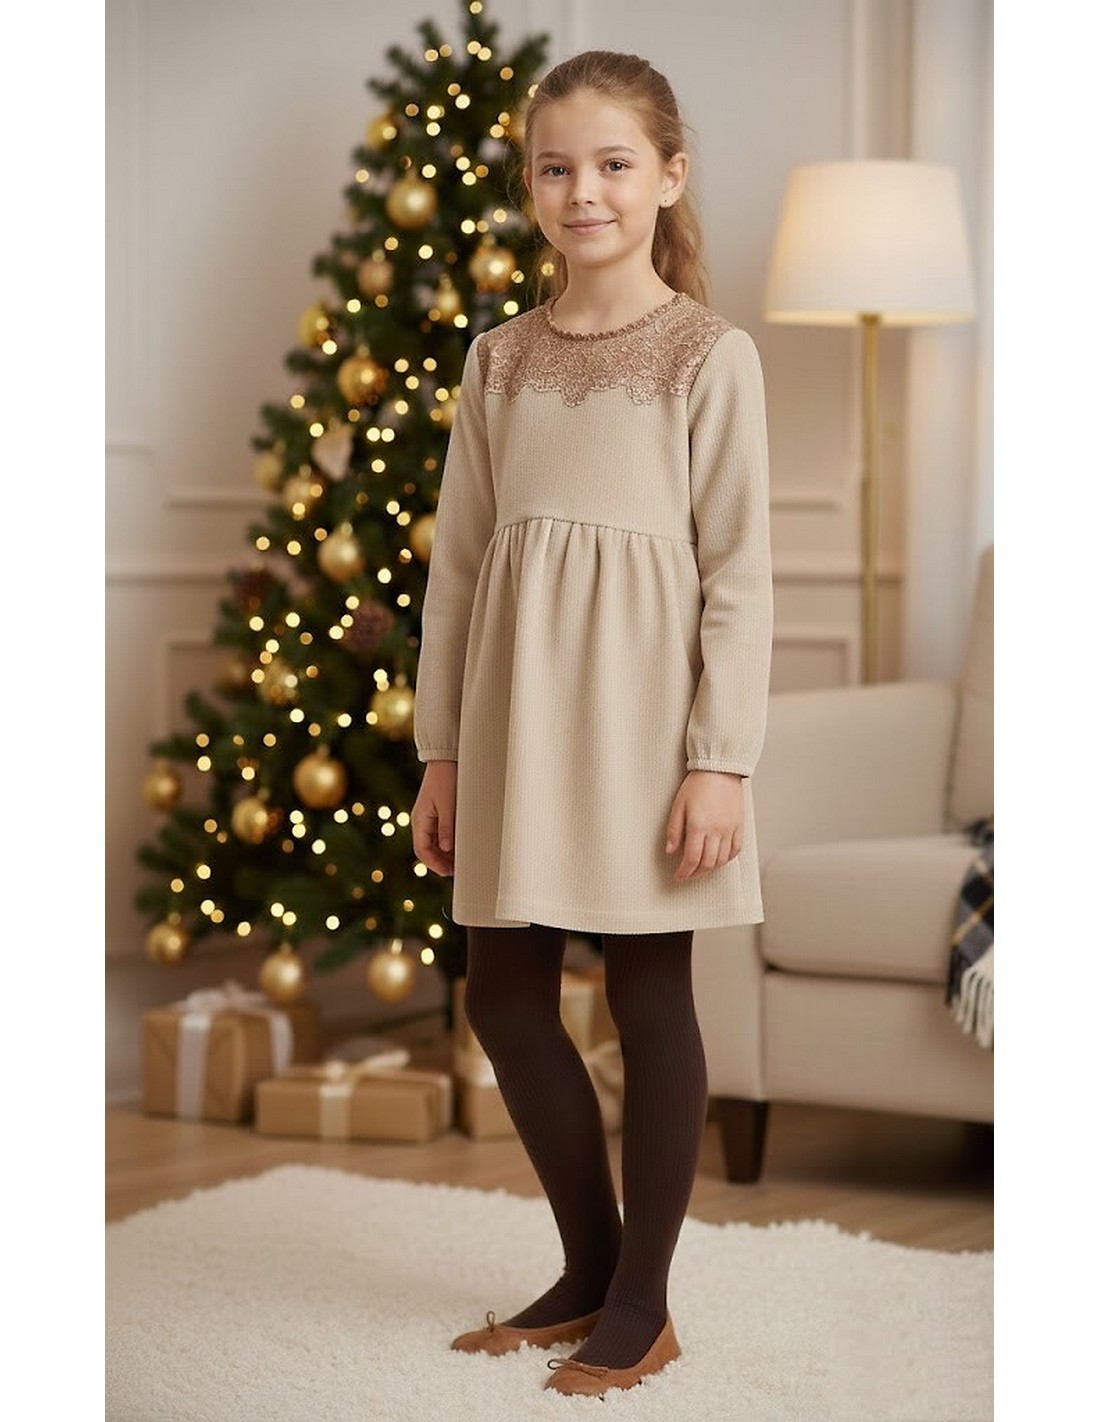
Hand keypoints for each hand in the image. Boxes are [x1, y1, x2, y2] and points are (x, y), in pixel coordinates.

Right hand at [411, 760, 456, 876]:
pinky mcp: (438, 812)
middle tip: (458, 871)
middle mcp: (422, 821)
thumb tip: (447, 850)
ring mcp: (429, 817)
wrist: (445, 757)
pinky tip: (461, 847)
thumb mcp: (448, 804)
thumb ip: (447, 827)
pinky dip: (449, 843)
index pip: (422, 850)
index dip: (434, 864)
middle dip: (441, 862)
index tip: (448, 873)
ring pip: (435, 843)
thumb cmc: (446, 778)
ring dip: (446, 854)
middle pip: (428, 850)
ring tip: (461, 861)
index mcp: (420, 820)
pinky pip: (440, 834)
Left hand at [665, 770, 744, 881]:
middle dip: (696, 873)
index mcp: (699, 826)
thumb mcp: (678, 805)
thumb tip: (670, 850)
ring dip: (710, 868)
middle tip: (687, 875)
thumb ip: (674, 830)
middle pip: (707, 863)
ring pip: (722, 860)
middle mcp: (716, 831)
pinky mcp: (739, 825)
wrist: (720, 769)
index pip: (692, 859)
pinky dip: (727, 859)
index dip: (684, 872)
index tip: (678, 876)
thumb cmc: (697, 784)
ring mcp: (730, 829)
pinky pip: (736, 849)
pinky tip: (718, 859)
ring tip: (701, 868)